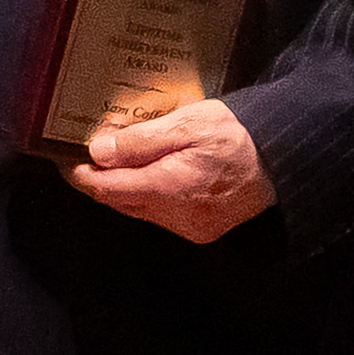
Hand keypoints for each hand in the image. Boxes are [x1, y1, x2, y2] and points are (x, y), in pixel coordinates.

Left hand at [71, 96, 277, 241]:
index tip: (70, 158)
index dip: (84, 175)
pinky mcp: (201, 230)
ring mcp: (189, 227)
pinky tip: (150, 174)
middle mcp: (175, 215)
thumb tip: (100, 150)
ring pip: (138, 210)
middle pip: (119, 202)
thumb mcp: (188, 124)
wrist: (283, 163)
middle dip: (101, 180)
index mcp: (169, 188)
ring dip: (124, 188)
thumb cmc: (237, 138)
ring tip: (120, 159)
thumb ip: (141, 140)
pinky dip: (147, 196)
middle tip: (90, 153)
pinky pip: (160, 216)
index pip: (108, 189)